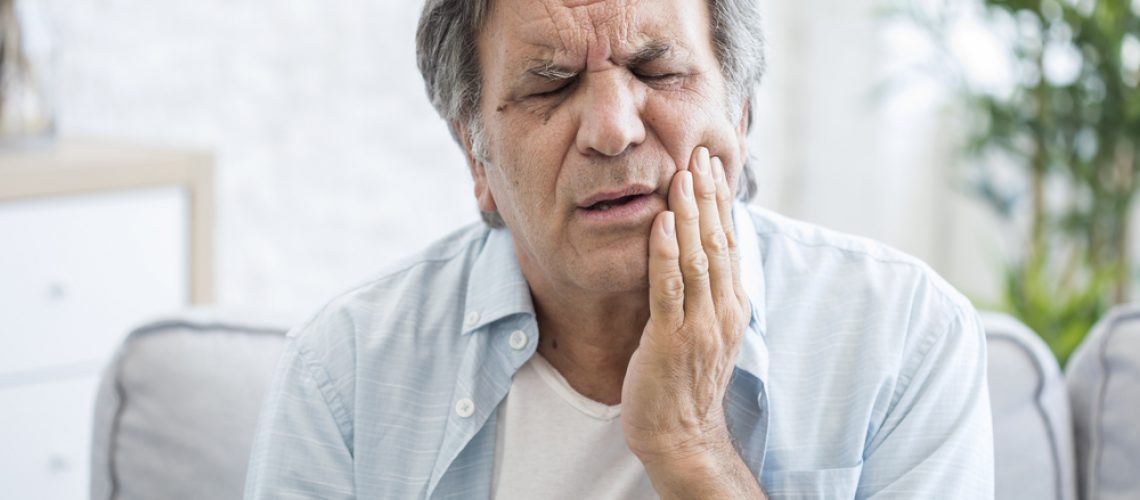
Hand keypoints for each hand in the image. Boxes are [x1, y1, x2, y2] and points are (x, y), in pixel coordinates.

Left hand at [621, 146, 752, 489]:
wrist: (680, 432)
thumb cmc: (685, 379)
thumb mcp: (706, 328)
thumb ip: (706, 290)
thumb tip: (699, 249)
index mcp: (733, 305)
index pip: (730, 241)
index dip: (721, 202)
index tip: (712, 164)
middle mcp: (724, 311)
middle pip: (719, 241)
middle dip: (708, 196)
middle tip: (699, 154)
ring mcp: (700, 325)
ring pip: (698, 257)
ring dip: (689, 214)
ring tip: (682, 175)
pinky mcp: (671, 339)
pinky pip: (669, 288)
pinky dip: (665, 252)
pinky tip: (659, 222)